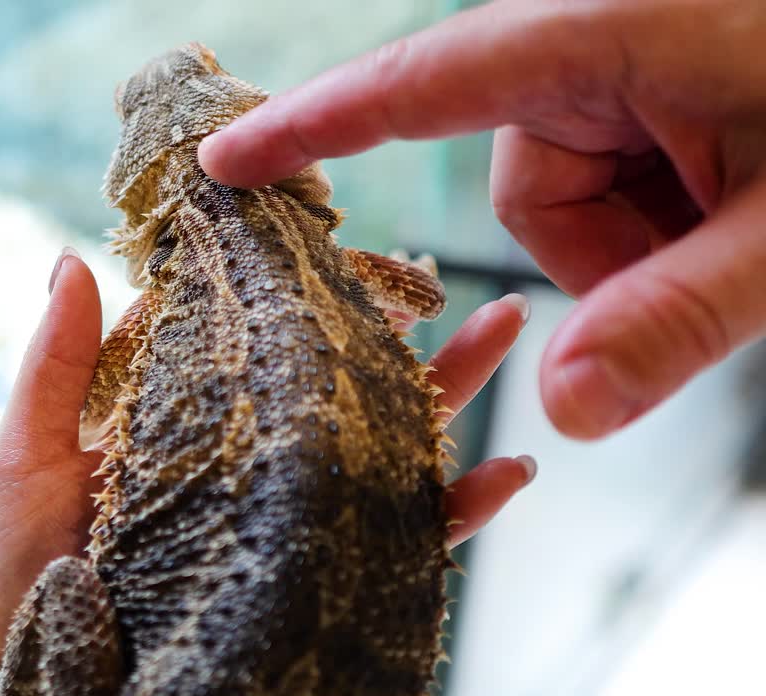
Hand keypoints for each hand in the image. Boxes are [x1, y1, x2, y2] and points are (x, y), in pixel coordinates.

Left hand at [0, 248, 532, 692]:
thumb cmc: (26, 580)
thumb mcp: (25, 462)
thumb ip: (54, 366)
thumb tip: (71, 256)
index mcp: (181, 420)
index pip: (248, 337)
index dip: (289, 287)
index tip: (329, 236)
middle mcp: (246, 459)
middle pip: (330, 379)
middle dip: (389, 324)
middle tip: (433, 272)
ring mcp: (288, 516)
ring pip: (382, 440)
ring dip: (449, 386)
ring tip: (501, 326)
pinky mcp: (321, 573)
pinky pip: (404, 537)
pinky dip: (462, 504)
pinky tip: (507, 470)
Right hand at [198, 0, 765, 439]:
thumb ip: (679, 317)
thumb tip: (563, 412)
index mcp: (608, 27)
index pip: (420, 82)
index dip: (315, 125)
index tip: (225, 158)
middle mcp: (600, 38)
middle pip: (520, 178)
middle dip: (600, 250)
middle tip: (709, 262)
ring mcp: (628, 66)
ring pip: (566, 194)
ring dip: (637, 243)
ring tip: (738, 226)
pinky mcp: (654, 93)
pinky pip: (608, 183)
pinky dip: (656, 222)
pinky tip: (730, 207)